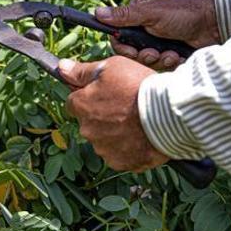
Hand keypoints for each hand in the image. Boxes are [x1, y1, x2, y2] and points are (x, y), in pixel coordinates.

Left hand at [61, 56, 167, 172]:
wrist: (169, 113)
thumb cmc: (139, 86)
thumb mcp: (110, 67)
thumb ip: (83, 71)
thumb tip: (62, 68)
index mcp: (81, 106)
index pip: (73, 102)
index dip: (88, 97)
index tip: (104, 94)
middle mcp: (87, 130)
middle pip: (89, 122)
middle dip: (102, 116)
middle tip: (125, 106)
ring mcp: (103, 149)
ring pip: (103, 140)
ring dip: (114, 133)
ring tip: (136, 121)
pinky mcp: (120, 163)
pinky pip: (119, 155)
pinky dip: (127, 148)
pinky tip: (141, 136)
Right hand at [97, 0, 219, 69]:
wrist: (214, 26)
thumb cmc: (182, 13)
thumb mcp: (151, 13)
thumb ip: (124, 16)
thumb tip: (96, 13)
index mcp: (137, 16)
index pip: (118, 36)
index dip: (123, 46)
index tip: (132, 49)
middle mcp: (145, 30)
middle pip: (131, 52)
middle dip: (143, 55)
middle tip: (155, 52)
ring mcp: (158, 42)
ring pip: (146, 61)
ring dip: (159, 59)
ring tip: (172, 53)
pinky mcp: (170, 54)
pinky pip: (161, 65)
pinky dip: (170, 62)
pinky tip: (179, 55)